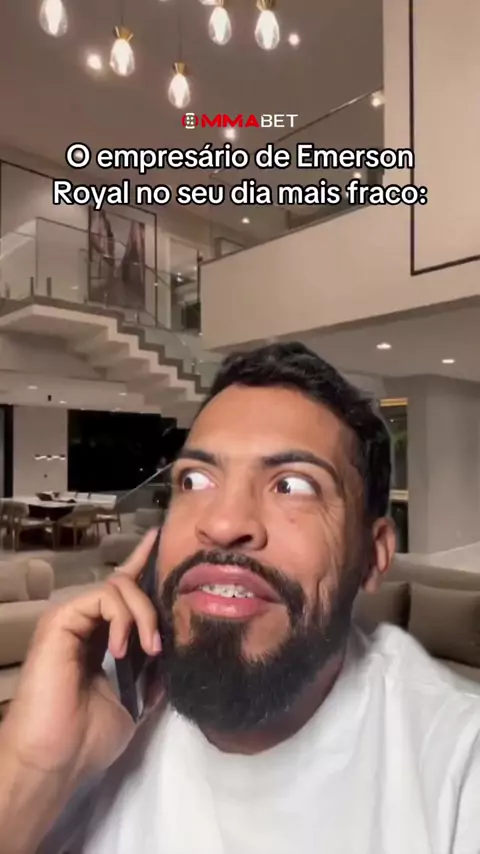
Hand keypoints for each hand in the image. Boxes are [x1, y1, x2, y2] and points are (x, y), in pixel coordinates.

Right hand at [0, 529, 161, 782]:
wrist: (58, 759)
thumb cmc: (89, 737)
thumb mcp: (136, 700)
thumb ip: (153, 670)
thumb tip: (174, 649)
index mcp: (100, 637)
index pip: (122, 590)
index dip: (141, 562)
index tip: (159, 539)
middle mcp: (85, 622)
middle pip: (126, 584)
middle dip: (152, 606)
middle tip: (158, 646)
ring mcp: (71, 618)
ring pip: (118, 586)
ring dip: (142, 614)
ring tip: (147, 650)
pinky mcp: (61, 619)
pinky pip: (102, 597)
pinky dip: (121, 618)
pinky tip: (121, 649)